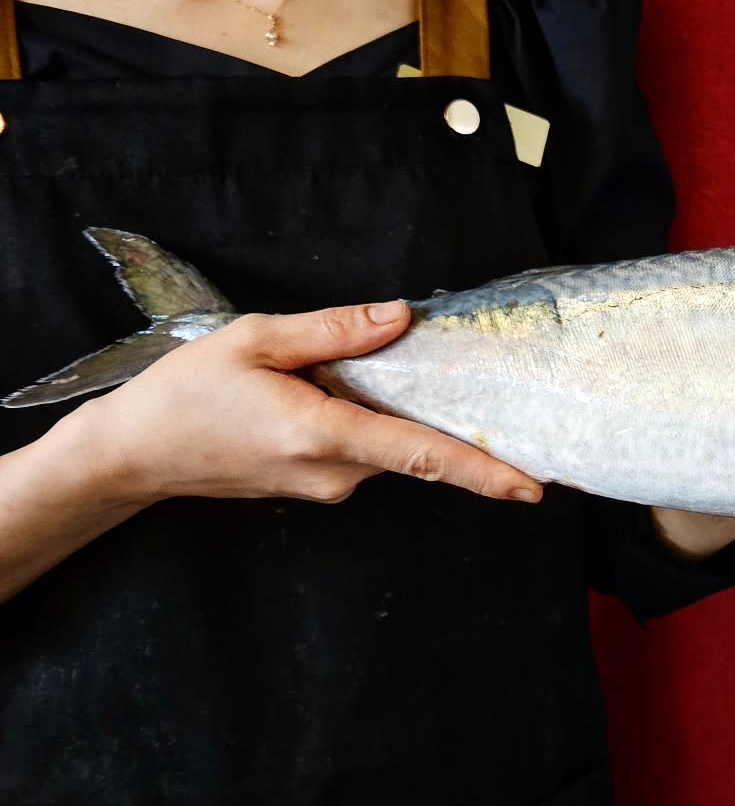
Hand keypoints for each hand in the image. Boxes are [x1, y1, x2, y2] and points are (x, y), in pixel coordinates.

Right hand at [65, 300, 543, 507]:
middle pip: (413, 443)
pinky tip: (332, 394)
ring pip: (387, 446)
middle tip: (435, 379)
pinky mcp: (317, 486)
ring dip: (389, 412)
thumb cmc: (185, 395)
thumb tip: (398, 317)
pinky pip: (364, 451)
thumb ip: (333, 331)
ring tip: (341, 374)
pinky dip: (368, 423)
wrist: (134, 455)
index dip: (482, 471)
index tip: (529, 486)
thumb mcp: (255, 340)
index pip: (422, 455)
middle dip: (435, 413)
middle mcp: (335, 473)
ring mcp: (326, 487)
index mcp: (323, 434)